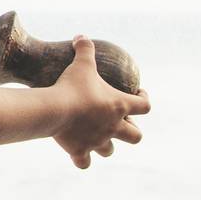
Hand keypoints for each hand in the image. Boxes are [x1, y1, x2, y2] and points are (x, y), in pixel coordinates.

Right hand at [51, 35, 150, 169]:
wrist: (55, 110)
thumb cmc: (72, 86)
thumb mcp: (81, 64)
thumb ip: (85, 49)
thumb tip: (82, 36)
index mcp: (120, 106)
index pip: (145, 106)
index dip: (144, 100)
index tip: (138, 94)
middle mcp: (113, 127)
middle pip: (135, 136)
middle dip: (131, 131)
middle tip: (120, 123)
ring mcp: (97, 141)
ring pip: (110, 151)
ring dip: (107, 146)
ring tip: (97, 139)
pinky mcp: (80, 151)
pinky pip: (84, 162)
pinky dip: (82, 159)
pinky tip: (77, 155)